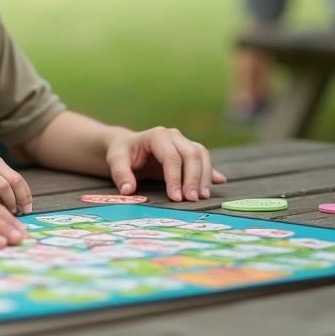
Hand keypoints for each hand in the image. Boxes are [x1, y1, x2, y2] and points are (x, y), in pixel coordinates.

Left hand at [104, 127, 225, 201]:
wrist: (127, 146)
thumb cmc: (122, 152)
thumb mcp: (116, 160)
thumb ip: (121, 174)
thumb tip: (128, 191)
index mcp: (157, 135)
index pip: (171, 157)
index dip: (175, 178)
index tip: (175, 198)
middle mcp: (174, 136)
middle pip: (192, 155)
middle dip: (194, 178)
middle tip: (191, 200)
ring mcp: (184, 142)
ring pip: (202, 156)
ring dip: (204, 176)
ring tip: (202, 197)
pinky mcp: (189, 151)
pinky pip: (204, 159)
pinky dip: (211, 171)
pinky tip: (219, 181)